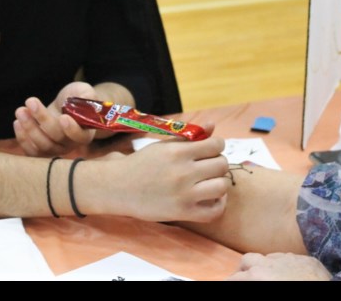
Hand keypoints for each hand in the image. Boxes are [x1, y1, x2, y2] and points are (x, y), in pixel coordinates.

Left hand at [13, 82, 97, 156]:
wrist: (63, 106)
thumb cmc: (75, 98)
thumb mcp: (82, 91)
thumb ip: (86, 95)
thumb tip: (85, 98)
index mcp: (85, 132)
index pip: (80, 136)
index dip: (72, 130)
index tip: (63, 117)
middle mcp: (71, 145)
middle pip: (57, 138)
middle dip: (42, 119)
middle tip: (31, 101)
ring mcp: (56, 150)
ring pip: (42, 145)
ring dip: (29, 127)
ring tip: (20, 110)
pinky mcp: (42, 150)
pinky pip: (32, 151)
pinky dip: (23, 138)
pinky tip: (17, 122)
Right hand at [87, 127, 229, 222]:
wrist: (118, 187)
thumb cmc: (142, 164)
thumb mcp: (163, 146)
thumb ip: (189, 136)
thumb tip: (213, 126)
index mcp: (177, 152)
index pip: (215, 145)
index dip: (217, 146)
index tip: (211, 150)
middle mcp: (182, 172)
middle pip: (221, 165)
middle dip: (218, 163)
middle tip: (209, 166)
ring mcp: (183, 195)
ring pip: (222, 186)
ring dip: (220, 182)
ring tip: (211, 182)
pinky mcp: (182, 213)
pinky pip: (214, 211)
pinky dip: (218, 204)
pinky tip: (211, 198)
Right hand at [227, 253, 330, 280]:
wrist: (324, 288)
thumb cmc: (293, 293)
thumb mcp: (264, 285)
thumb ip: (253, 280)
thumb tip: (248, 277)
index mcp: (257, 275)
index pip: (235, 277)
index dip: (230, 281)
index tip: (228, 283)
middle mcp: (270, 262)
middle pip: (247, 260)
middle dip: (243, 270)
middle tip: (244, 279)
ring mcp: (289, 258)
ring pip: (269, 257)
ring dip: (264, 266)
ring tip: (266, 277)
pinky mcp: (307, 260)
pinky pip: (289, 259)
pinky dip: (284, 265)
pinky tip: (289, 275)